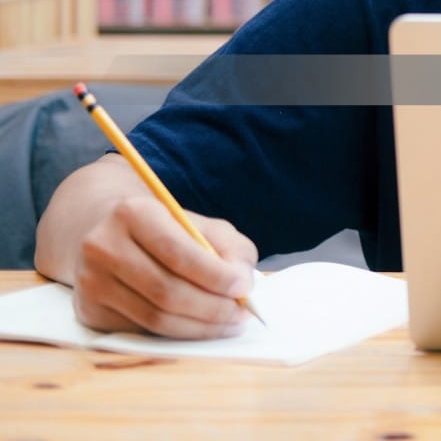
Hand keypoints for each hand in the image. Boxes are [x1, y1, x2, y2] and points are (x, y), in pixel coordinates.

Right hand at [71, 195, 258, 338]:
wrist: (109, 234)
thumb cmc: (167, 230)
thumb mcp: (201, 224)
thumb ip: (230, 248)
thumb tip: (242, 283)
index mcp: (133, 213)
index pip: (178, 253)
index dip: (215, 276)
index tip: (245, 287)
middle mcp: (103, 246)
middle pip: (166, 291)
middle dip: (213, 307)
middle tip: (243, 312)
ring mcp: (91, 281)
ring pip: (155, 318)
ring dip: (200, 327)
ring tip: (229, 322)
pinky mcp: (89, 310)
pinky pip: (143, 331)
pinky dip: (179, 333)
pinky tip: (200, 326)